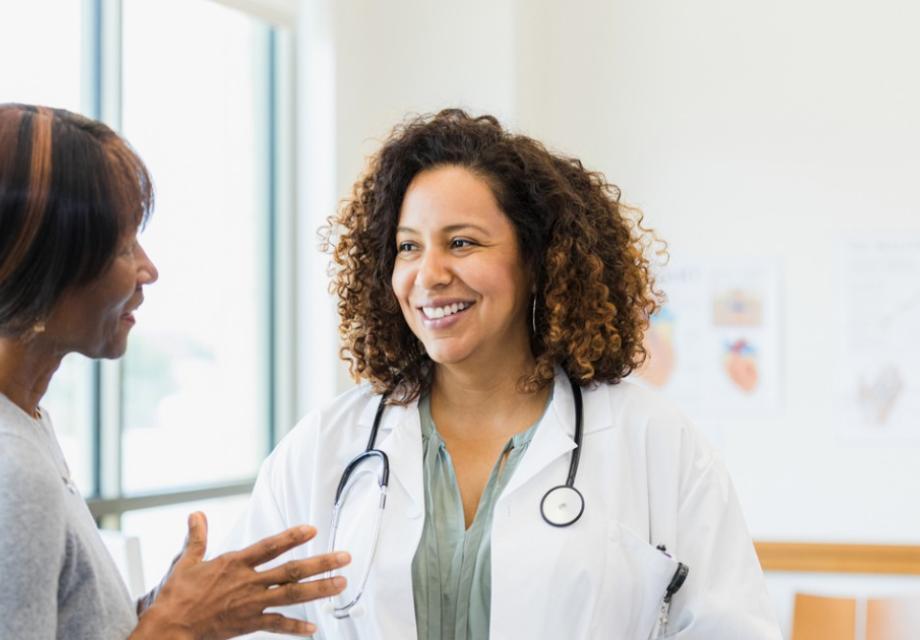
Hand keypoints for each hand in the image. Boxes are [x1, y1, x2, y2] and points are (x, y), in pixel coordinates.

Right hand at [130, 512, 348, 638]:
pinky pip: (277, 625)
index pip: (269, 546)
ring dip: (319, 589)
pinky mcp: (249, 624)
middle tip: (345, 557)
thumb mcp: (186, 561)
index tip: (312, 529)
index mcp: (235, 563)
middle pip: (291, 571)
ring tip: (341, 583)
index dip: (291, 537)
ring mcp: (251, 604)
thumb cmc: (177, 596)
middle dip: (321, 563)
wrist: (170, 628)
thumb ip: (197, 537)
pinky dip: (295, 627)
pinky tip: (314, 628)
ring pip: (292, 595)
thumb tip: (196, 514)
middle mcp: (248, 582)